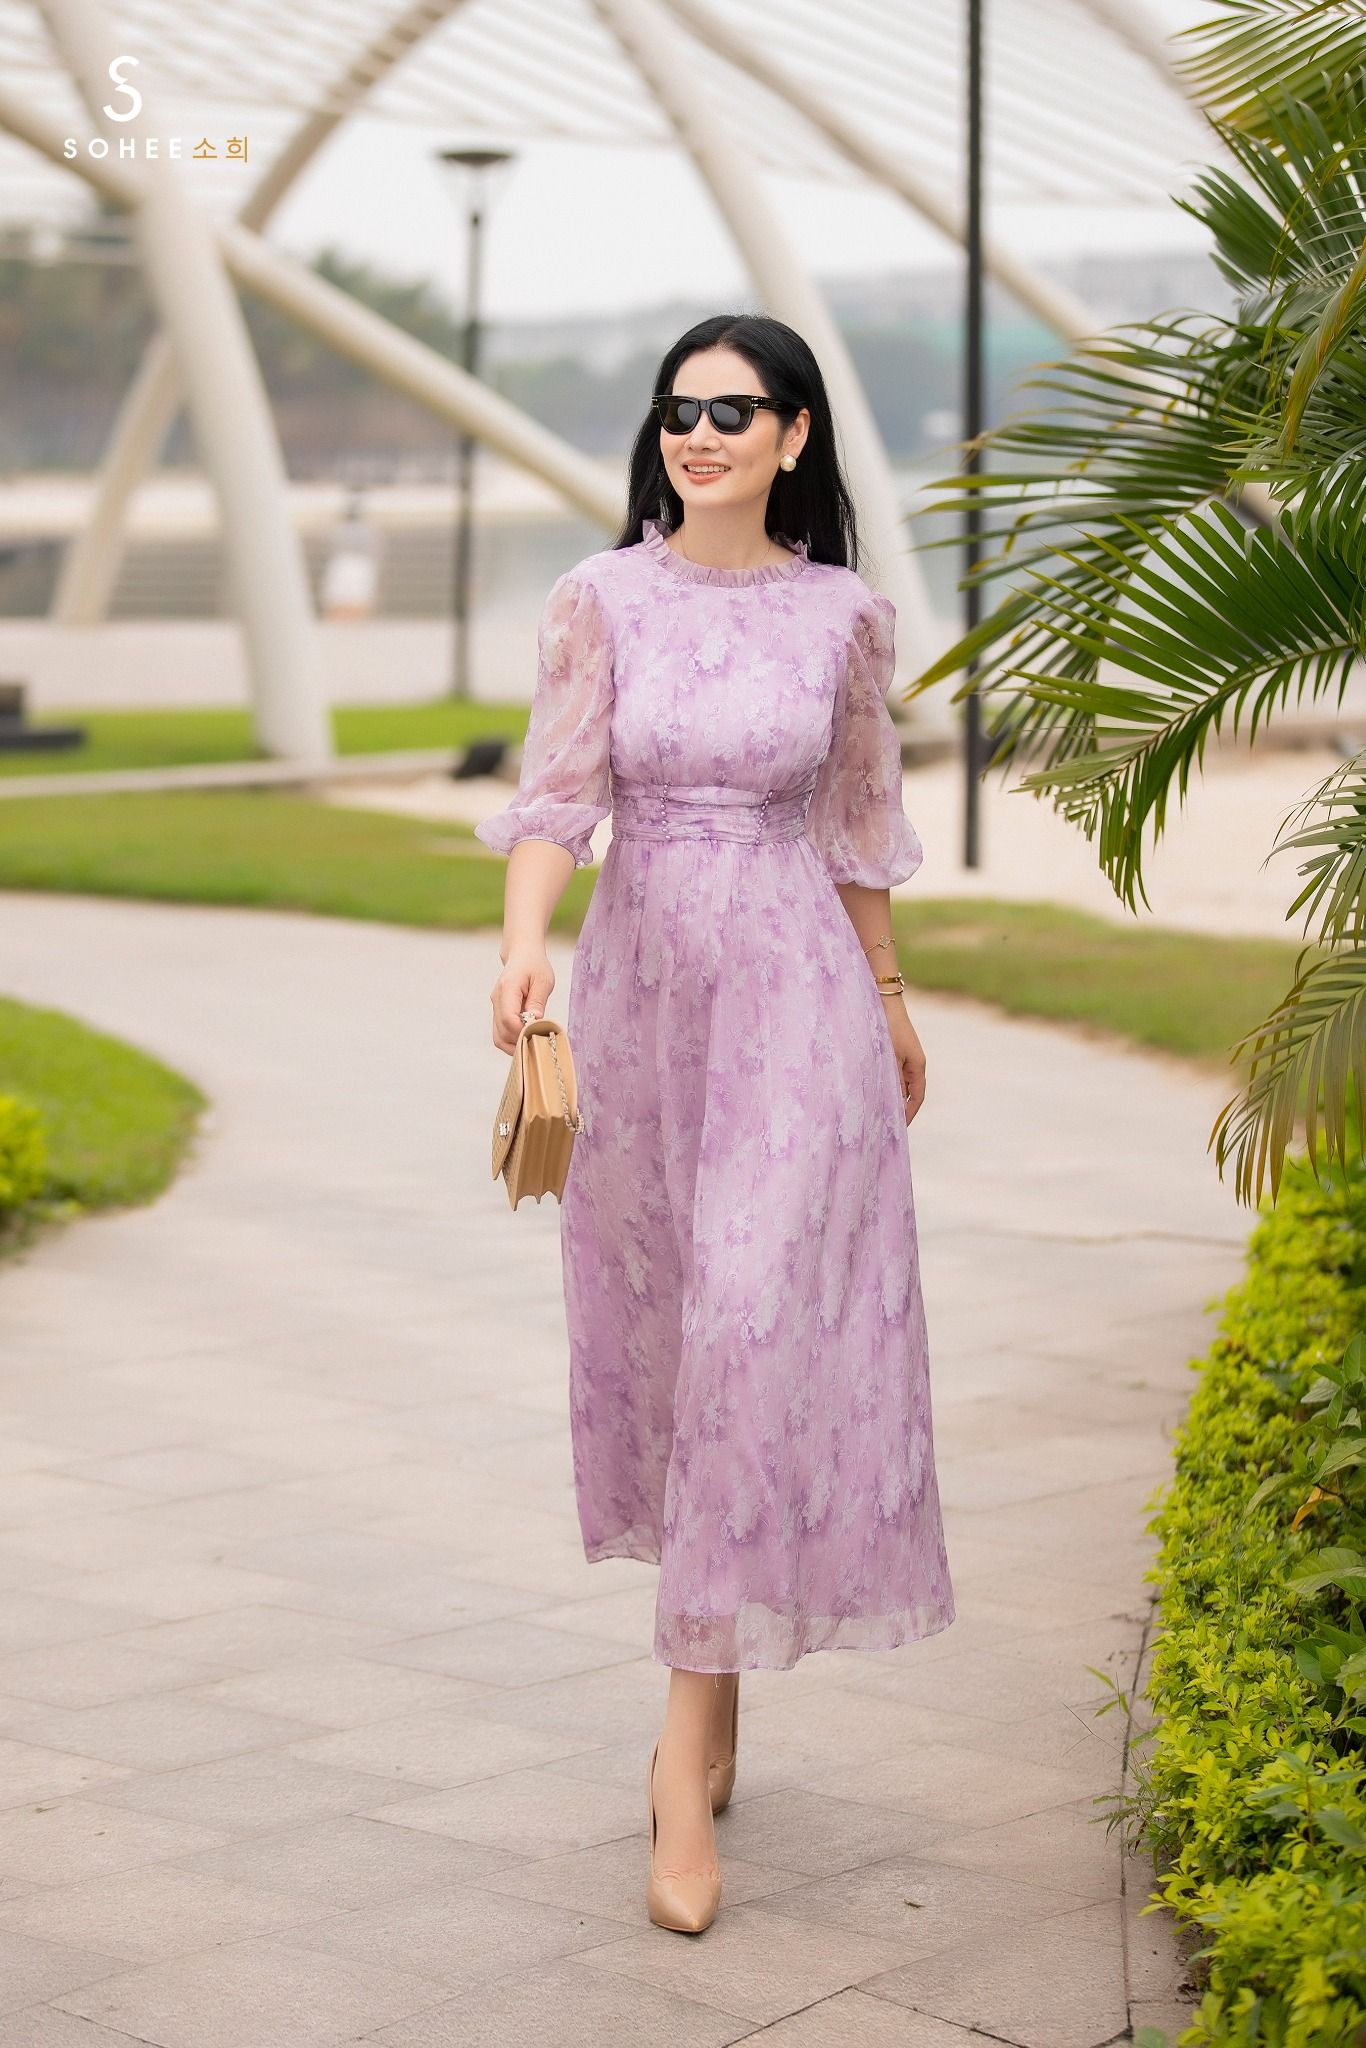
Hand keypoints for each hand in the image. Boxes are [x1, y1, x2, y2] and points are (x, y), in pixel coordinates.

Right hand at [492, 945, 554, 1053]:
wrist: (522, 954)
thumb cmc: (535, 965)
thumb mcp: (543, 980)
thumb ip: (538, 1001)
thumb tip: (535, 1021)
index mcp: (507, 989)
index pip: (509, 1018)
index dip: (522, 1031)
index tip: (539, 1034)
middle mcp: (497, 999)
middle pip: (501, 1032)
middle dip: (520, 1042)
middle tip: (539, 1043)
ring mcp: (495, 1007)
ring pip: (498, 1037)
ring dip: (515, 1045)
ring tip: (533, 1044)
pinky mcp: (498, 1012)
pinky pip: (501, 1033)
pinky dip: (512, 1041)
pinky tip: (527, 1039)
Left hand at [880, 994, 925, 1125]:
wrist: (881, 998)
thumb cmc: (887, 1026)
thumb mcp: (889, 1057)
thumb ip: (892, 1081)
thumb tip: (893, 1104)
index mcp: (918, 1065)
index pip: (917, 1096)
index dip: (909, 1113)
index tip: (899, 1129)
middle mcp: (912, 1062)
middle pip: (907, 1092)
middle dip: (897, 1108)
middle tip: (883, 1124)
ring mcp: (902, 1056)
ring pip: (897, 1082)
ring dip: (888, 1095)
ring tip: (873, 1110)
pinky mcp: (891, 1050)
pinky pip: (889, 1072)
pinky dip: (882, 1083)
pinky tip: (868, 1090)